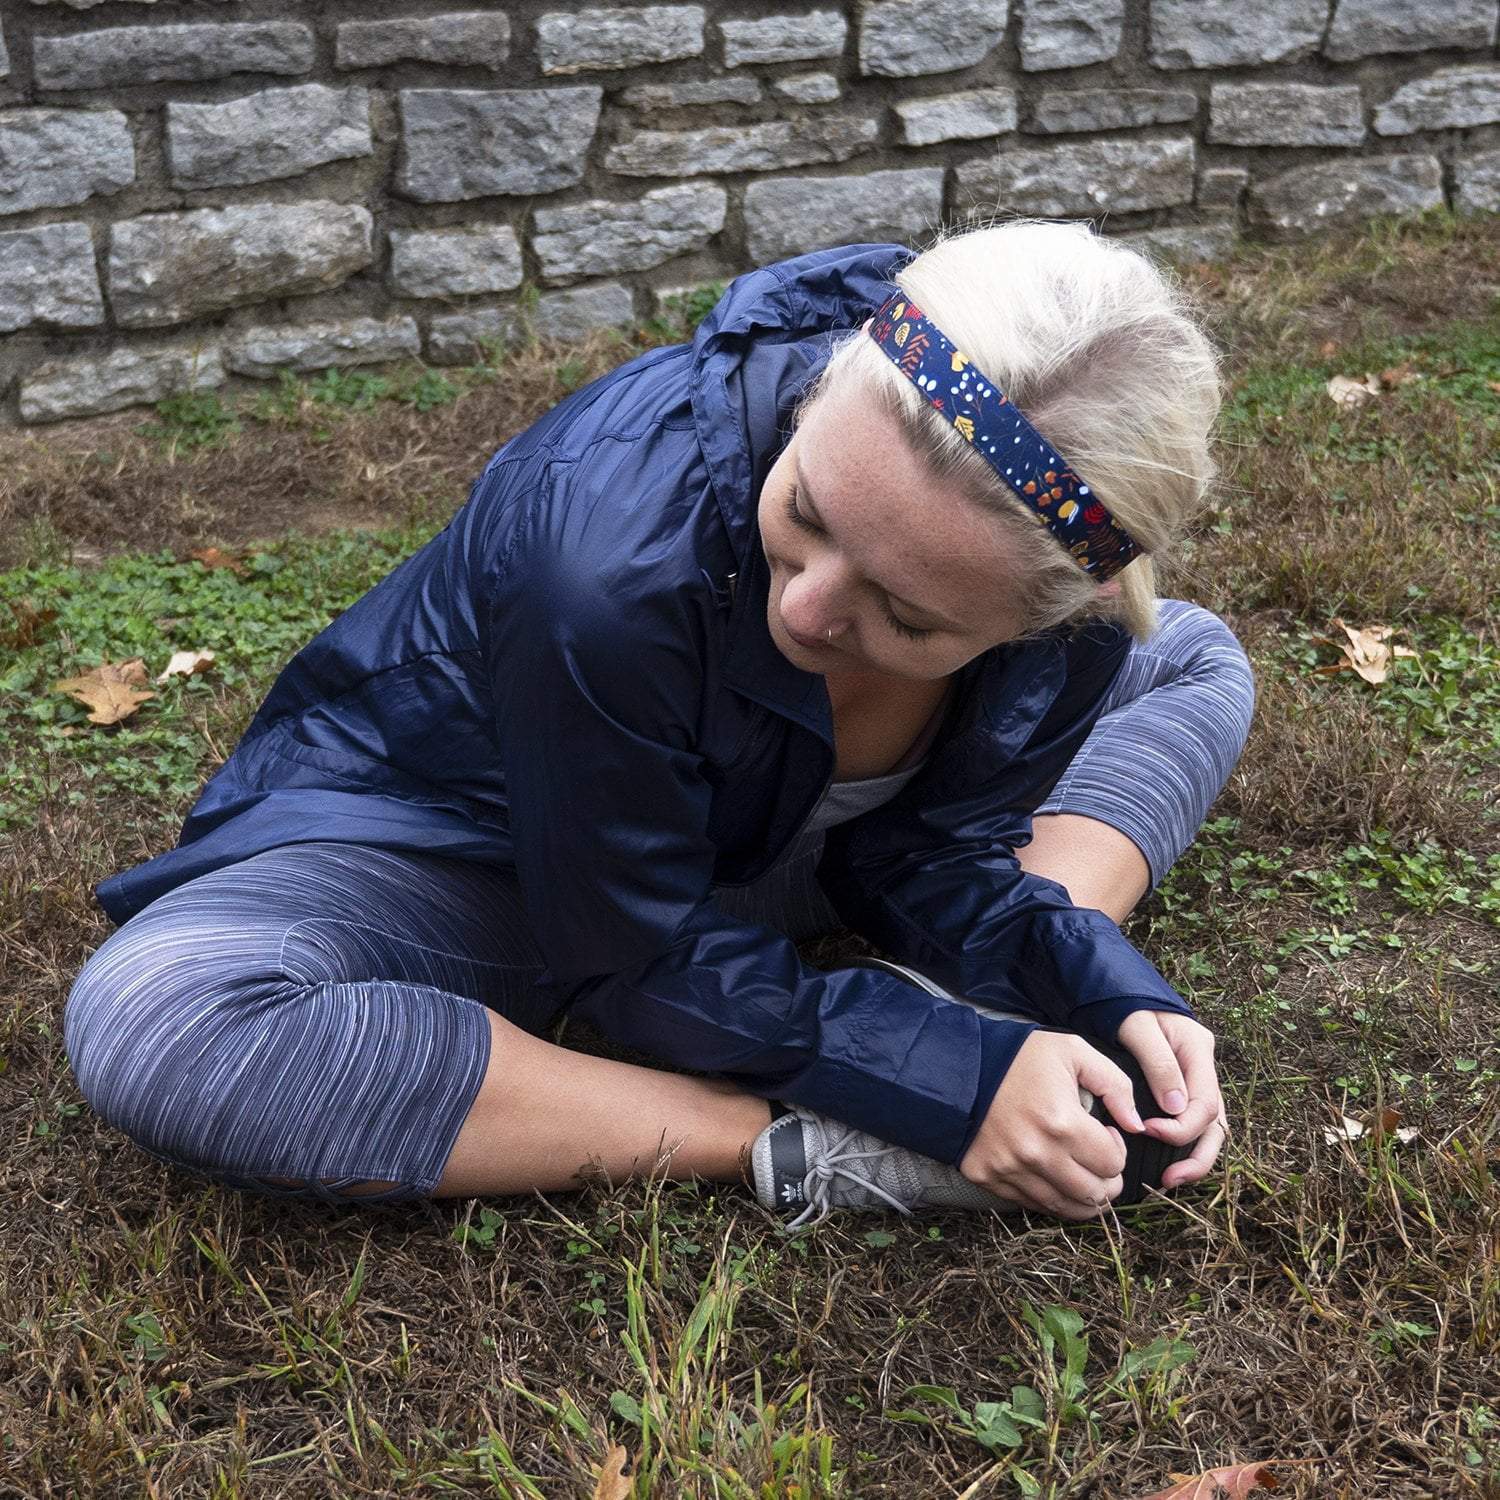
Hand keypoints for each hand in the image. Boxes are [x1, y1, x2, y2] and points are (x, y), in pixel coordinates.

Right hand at [959, 1030, 1147, 1219]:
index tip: (1106, 1133)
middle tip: (1101, 1160)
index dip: (1118, 1149)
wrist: (958, 1067)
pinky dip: (1051, 1197)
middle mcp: (1036, 1154)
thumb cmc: (1019, 1057)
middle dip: (1108, 1180)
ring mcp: (1010, 1171)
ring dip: (1083, 1196)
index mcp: (1062, 1122)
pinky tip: (1053, 1174)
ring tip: (1082, 1173)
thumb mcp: (1073, 1051)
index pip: (1112, 1164)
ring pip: (1066, 1208)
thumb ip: (1114, 1084)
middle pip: (1094, 1195)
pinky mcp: (989, 1179)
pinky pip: (1033, 1205)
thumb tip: (1136, 1125)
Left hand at [1115, 1009, 1225, 1189]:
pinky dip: (1184, 1145)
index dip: (1182, 1127)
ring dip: (1193, 1156)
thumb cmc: (1123, 1005)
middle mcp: (1203, 1067)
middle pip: (1216, 1122)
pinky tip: (1166, 1162)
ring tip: (1170, 1179)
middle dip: (1196, 1155)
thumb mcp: (1136, 1026)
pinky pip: (1192, 1123)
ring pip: (1209, 1128)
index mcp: (1197, 1050)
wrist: (1115, 992)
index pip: (1205, 1103)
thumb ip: (1157, 1063)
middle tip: (1169, 1177)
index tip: (1150, 1131)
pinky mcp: (1182, 1088)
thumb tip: (1175, 1107)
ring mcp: (1195, 1079)